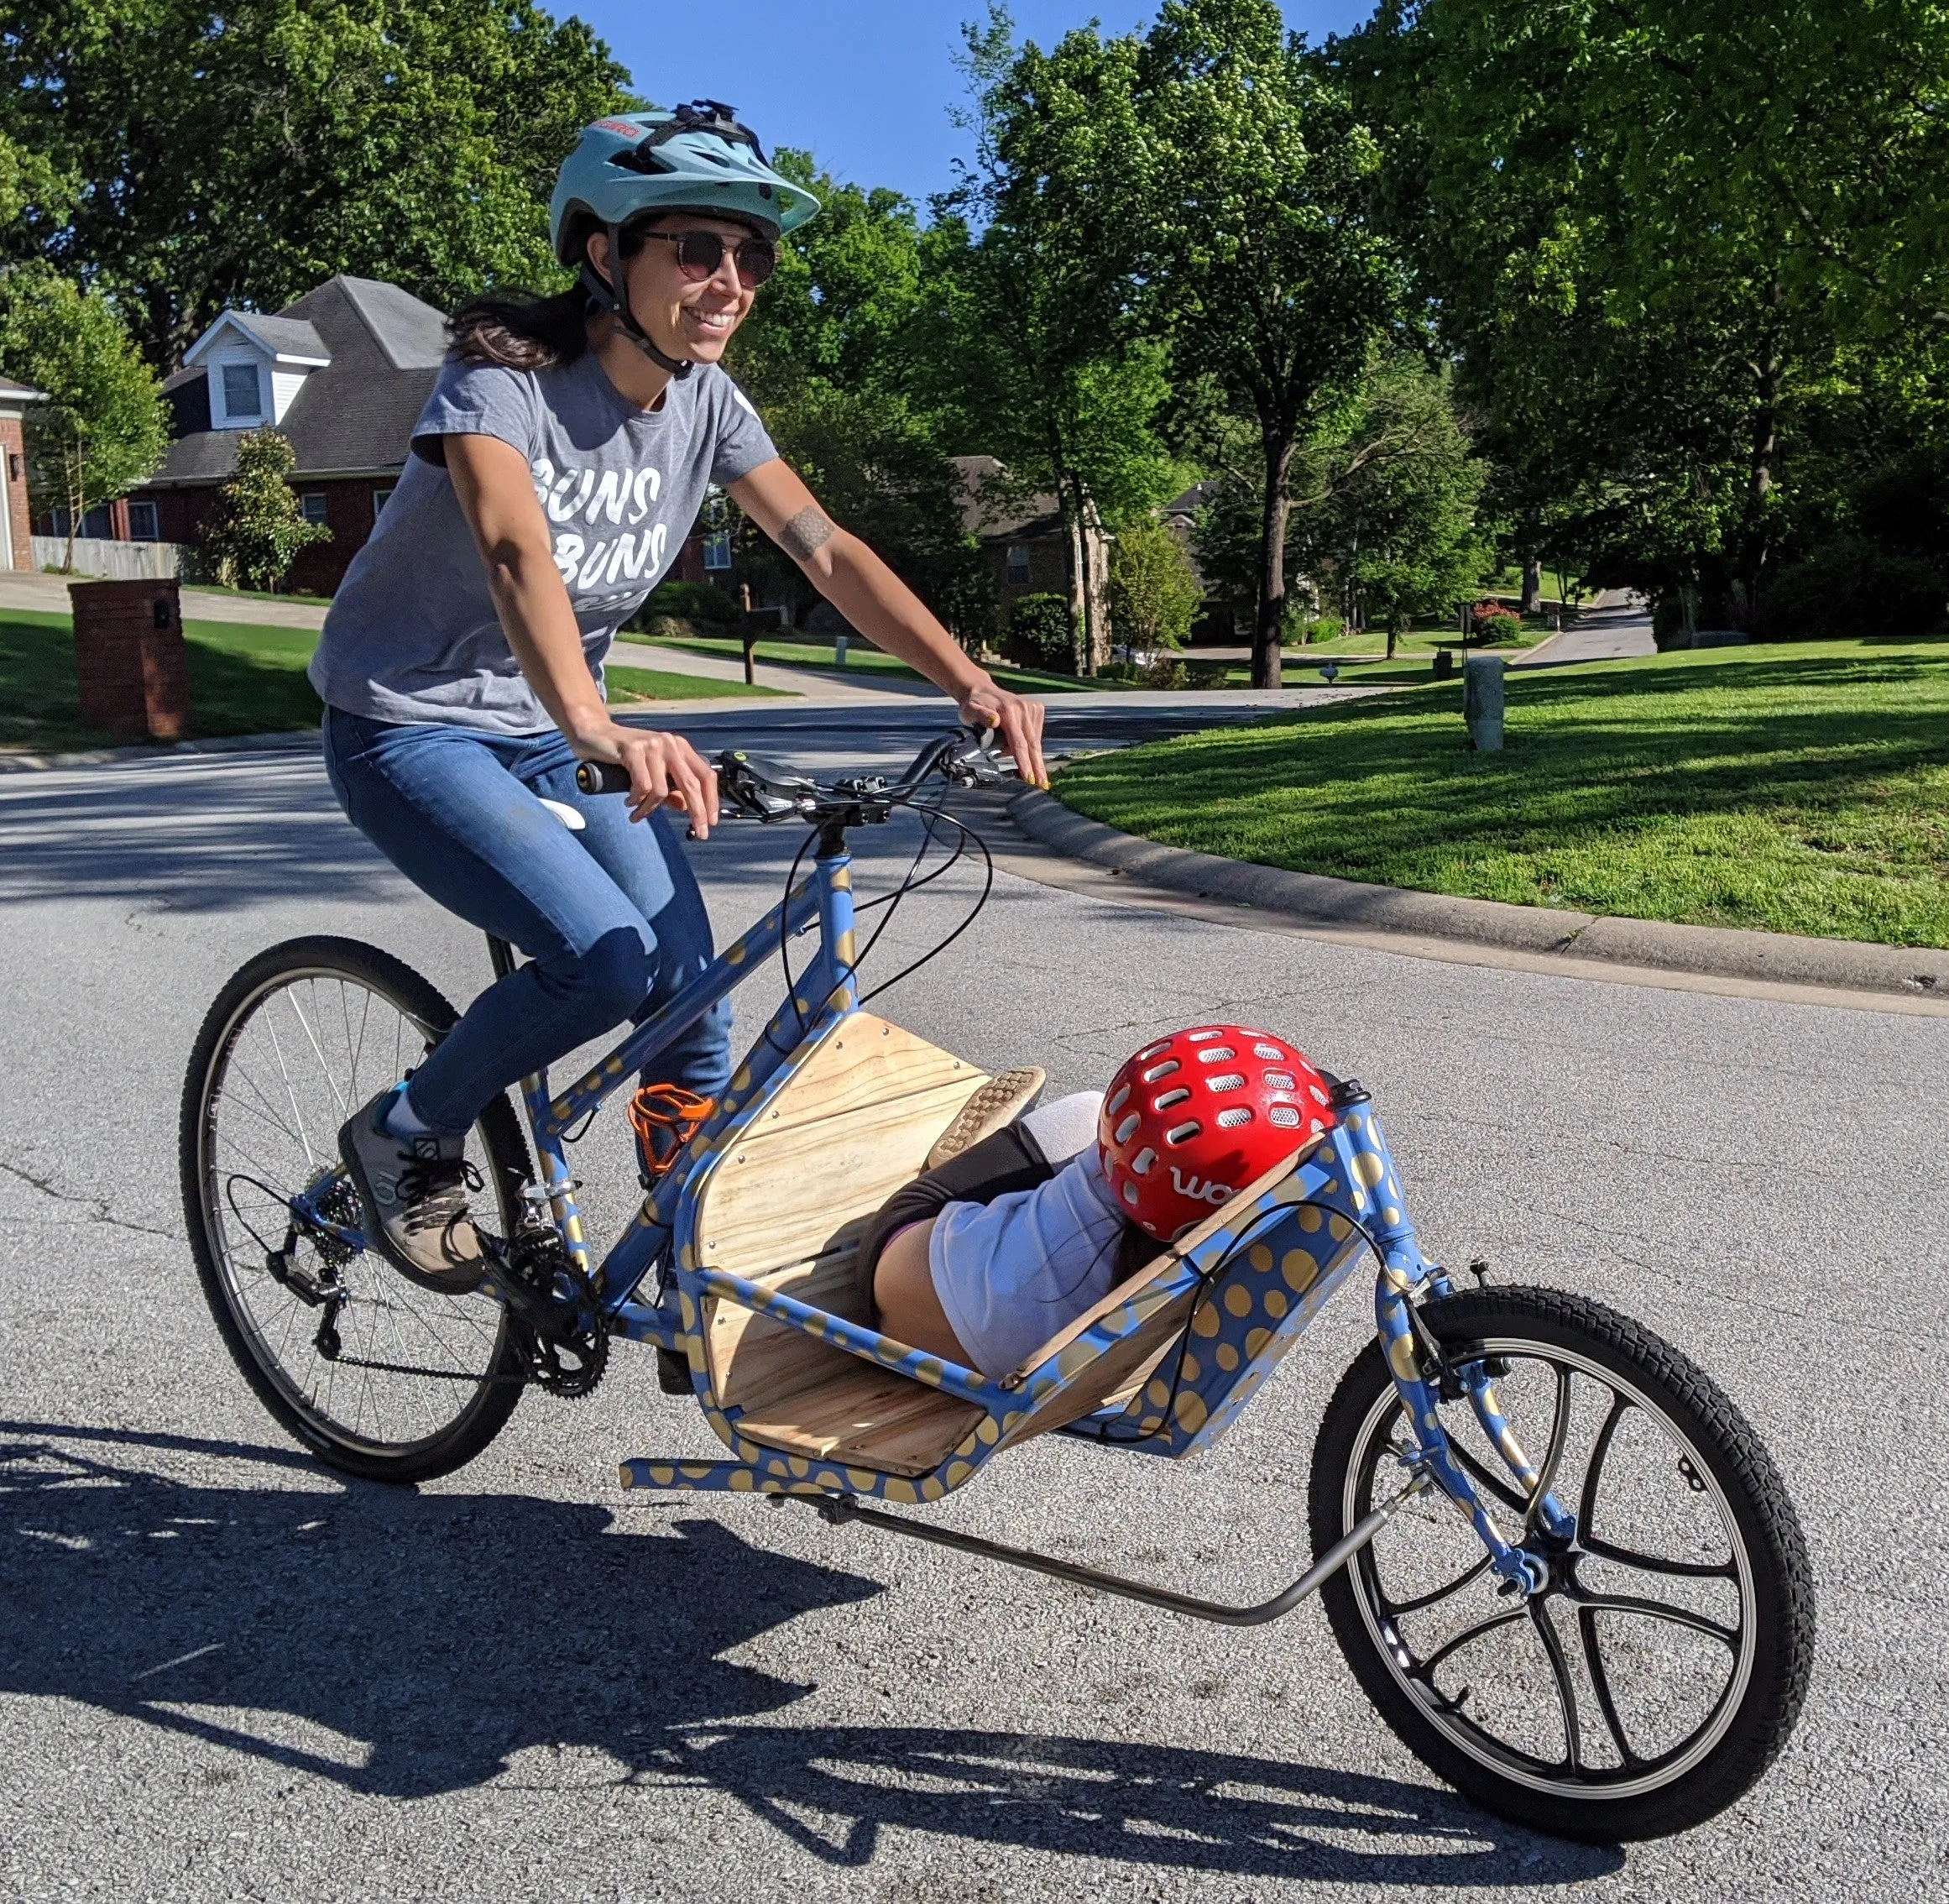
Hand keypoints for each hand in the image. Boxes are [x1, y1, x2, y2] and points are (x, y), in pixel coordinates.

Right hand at [570, 719, 720, 837]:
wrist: (595, 735)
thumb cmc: (625, 756)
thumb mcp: (653, 773)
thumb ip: (670, 789)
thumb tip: (686, 807)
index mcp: (680, 748)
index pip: (705, 775)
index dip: (711, 800)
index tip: (711, 822)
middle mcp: (670, 744)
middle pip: (691, 784)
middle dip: (697, 812)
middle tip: (699, 832)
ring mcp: (653, 745)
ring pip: (662, 790)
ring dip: (650, 809)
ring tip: (638, 814)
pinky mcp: (633, 749)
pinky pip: (643, 786)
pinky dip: (636, 799)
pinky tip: (629, 801)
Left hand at [957, 677, 1048, 789]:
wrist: (981, 690)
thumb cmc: (974, 704)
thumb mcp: (969, 710)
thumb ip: (980, 716)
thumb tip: (994, 721)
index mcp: (1009, 711)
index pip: (1019, 743)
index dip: (1024, 762)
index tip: (1029, 777)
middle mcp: (1024, 708)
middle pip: (1032, 744)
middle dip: (1036, 766)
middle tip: (1042, 784)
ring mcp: (1031, 708)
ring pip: (1035, 741)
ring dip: (1033, 758)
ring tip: (1030, 773)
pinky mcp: (1036, 709)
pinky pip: (1036, 734)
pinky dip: (1031, 746)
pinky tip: (1025, 753)